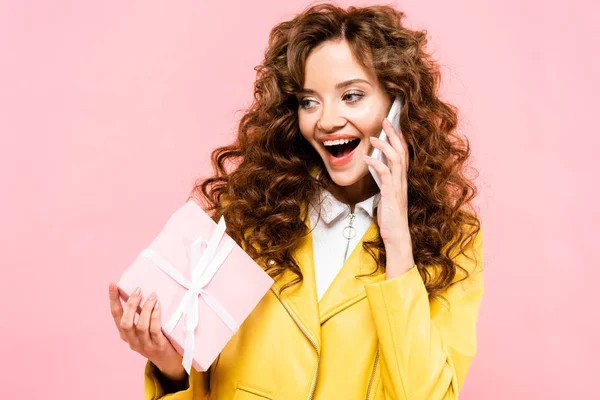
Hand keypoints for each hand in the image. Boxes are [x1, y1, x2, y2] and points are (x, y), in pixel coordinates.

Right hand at [108, 282, 186, 381]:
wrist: (167, 361)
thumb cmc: (154, 338)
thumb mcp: (143, 328)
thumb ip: (139, 313)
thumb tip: (140, 290)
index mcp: (125, 334)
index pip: (115, 315)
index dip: (113, 300)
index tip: (112, 284)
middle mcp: (132, 340)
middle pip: (125, 323)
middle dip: (130, 304)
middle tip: (138, 289)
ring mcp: (145, 345)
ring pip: (141, 326)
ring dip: (145, 309)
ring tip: (152, 296)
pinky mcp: (158, 346)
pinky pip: (155, 330)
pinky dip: (155, 317)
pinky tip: (158, 306)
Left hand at [363, 119, 414, 275]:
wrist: (397, 234)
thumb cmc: (391, 216)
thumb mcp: (387, 193)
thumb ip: (384, 179)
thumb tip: (375, 167)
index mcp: (402, 178)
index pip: (403, 153)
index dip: (398, 137)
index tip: (391, 125)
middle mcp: (402, 179)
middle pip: (402, 151)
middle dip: (394, 134)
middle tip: (386, 120)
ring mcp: (398, 186)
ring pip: (396, 160)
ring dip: (385, 146)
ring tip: (374, 137)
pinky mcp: (391, 194)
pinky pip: (385, 175)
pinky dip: (376, 164)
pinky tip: (367, 159)